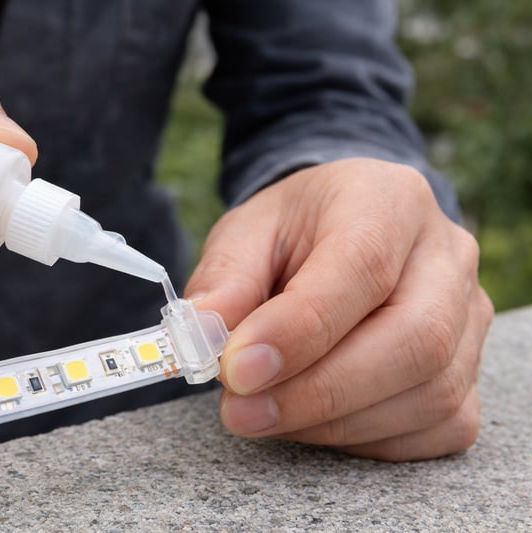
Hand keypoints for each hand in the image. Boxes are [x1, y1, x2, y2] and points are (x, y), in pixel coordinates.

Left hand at [185, 158, 493, 460]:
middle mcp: (446, 256)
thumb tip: (200, 336)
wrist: (343, 234)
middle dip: (319, 391)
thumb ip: (223, 280)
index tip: (237, 370)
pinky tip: (312, 421)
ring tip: (263, 413)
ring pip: (430, 393)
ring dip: (334, 422)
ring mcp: (470, 317)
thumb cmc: (294, 232)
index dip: (299, 329)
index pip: (362, 266)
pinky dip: (367, 438)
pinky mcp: (471, 371)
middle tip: (241, 410)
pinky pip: (439, 425)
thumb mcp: (245, 234)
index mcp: (388, 200)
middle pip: (415, 338)